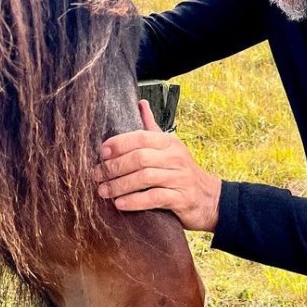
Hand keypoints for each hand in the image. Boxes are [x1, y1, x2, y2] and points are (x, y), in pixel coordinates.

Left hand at [95, 100, 221, 232]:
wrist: (209, 198)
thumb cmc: (182, 171)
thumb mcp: (170, 147)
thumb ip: (152, 127)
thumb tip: (141, 103)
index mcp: (169, 142)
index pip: (141, 137)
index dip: (119, 143)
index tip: (101, 152)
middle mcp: (175, 157)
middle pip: (140, 158)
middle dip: (114, 167)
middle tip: (97, 175)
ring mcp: (179, 178)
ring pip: (144, 178)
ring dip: (120, 185)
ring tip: (103, 191)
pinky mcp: (181, 198)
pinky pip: (154, 198)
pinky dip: (134, 201)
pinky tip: (120, 204)